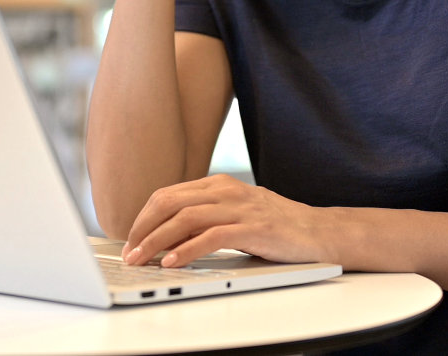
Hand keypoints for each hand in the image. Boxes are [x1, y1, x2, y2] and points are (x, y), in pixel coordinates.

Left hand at [120, 174, 329, 267]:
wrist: (319, 232)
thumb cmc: (275, 227)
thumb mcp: (235, 215)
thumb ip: (205, 220)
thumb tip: (166, 238)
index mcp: (217, 184)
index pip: (167, 195)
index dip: (143, 217)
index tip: (130, 239)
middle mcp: (226, 191)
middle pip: (170, 203)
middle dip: (143, 228)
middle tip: (128, 252)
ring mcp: (240, 208)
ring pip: (185, 218)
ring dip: (157, 241)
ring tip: (141, 259)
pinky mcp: (253, 228)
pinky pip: (212, 237)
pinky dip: (187, 250)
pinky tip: (172, 262)